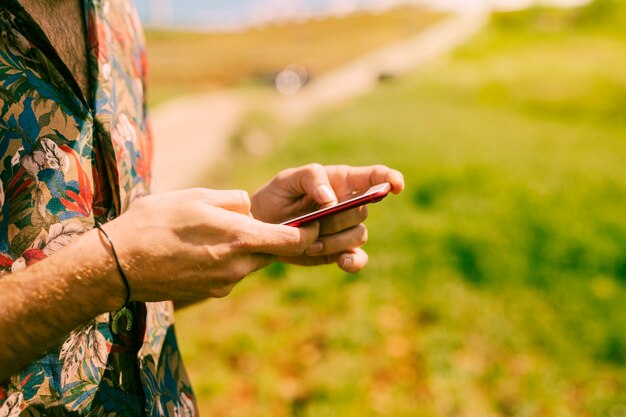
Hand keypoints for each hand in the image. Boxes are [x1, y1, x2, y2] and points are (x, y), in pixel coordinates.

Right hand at [102, 188, 318, 300]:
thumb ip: (233, 200)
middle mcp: (238, 266)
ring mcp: (223, 284)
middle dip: (272, 238)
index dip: (309, 233)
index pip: (294, 241)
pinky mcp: (209, 293)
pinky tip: (199, 249)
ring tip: (216, 232)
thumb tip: (249, 208)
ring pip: (249, 263)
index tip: (316, 223)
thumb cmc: (155, 222)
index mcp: (240, 239)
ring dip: (245, 248)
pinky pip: (230, 274)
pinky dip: (225, 261)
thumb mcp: (196, 196)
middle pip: (272, 252)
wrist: (117, 265)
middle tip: (260, 221)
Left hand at [251, 164, 403, 271]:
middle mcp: (348, 205)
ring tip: (308, 243)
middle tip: (313, 221)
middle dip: (340, 217)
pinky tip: (342, 261)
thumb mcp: (287, 180)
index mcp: (340, 182)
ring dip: (335, 240)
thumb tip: (331, 197)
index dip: (388, 179)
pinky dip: (353, 262)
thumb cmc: (275, 197)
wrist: (260, 228)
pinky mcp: (338, 252)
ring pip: (359, 235)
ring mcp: (345, 230)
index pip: (373, 177)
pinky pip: (357, 259)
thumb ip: (311, 178)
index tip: (396, 186)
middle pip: (363, 210)